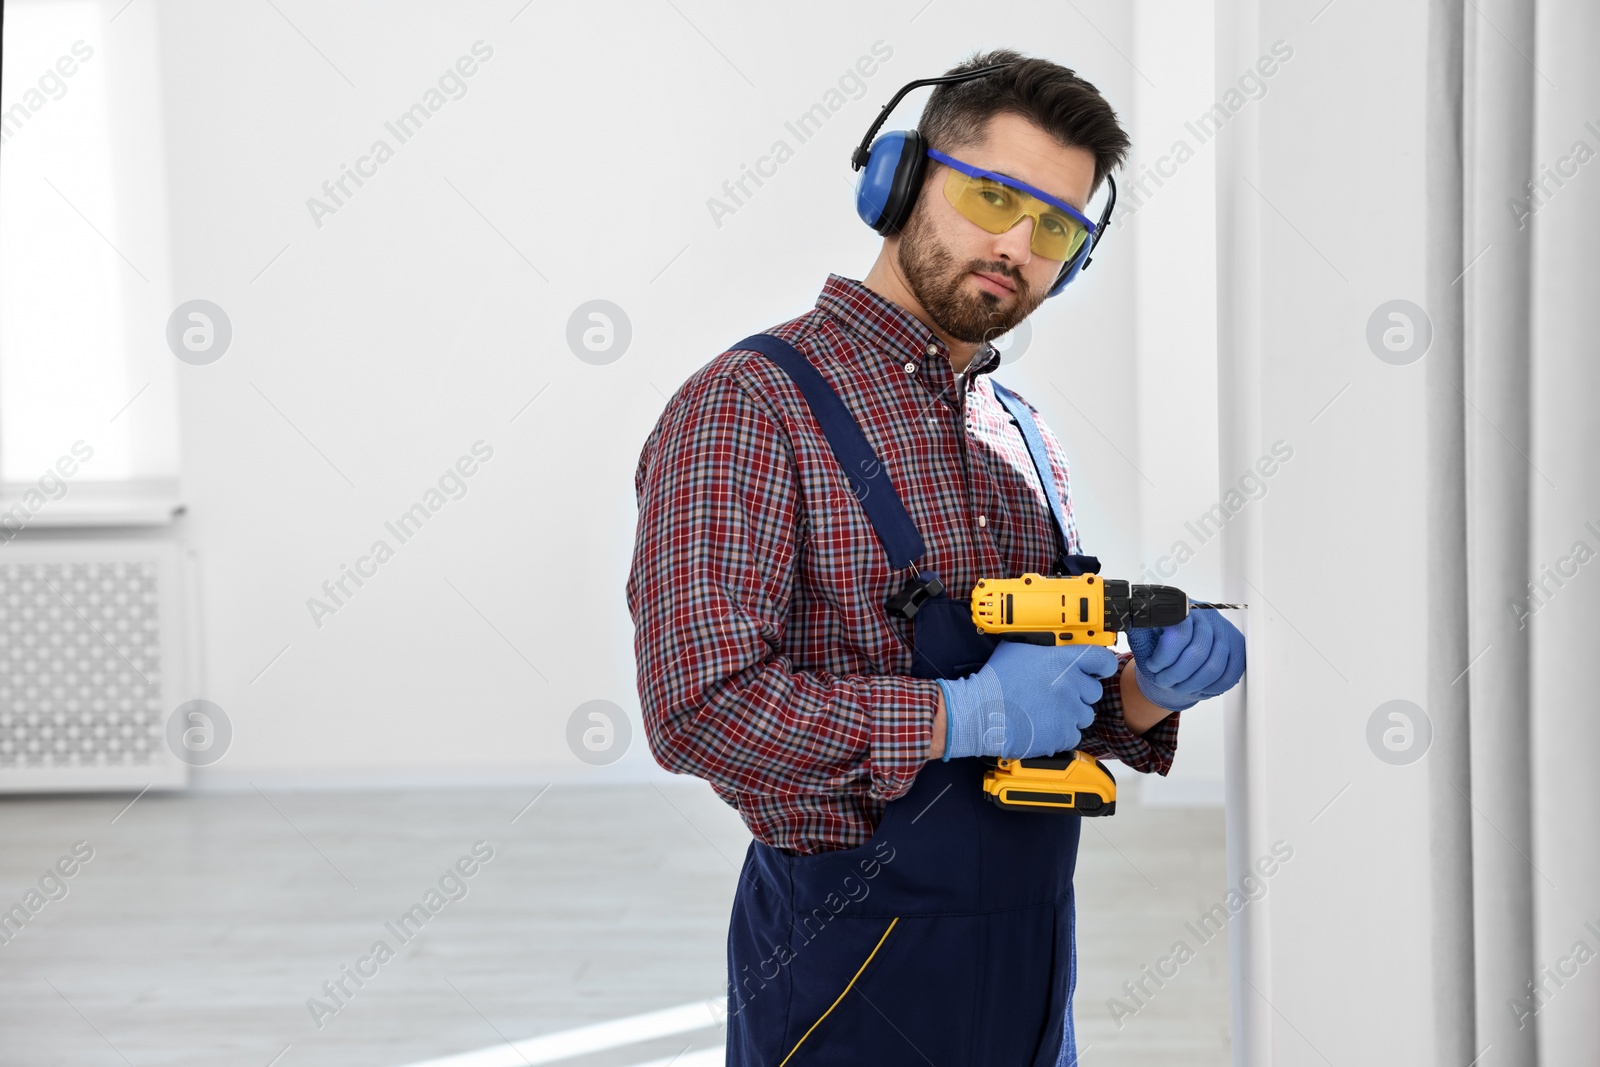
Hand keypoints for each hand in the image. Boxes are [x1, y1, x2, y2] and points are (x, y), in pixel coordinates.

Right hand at [936, 641, 1119, 760]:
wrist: (979, 713)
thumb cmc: (994, 682)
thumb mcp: (1016, 650)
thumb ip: (1041, 646)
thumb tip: (1050, 644)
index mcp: (1062, 661)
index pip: (1102, 659)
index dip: (1101, 665)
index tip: (1096, 670)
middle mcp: (1070, 685)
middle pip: (1093, 691)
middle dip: (1079, 693)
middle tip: (1057, 694)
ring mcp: (1068, 712)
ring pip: (1084, 715)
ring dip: (1070, 714)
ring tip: (1046, 712)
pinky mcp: (1062, 735)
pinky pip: (1073, 735)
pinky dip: (1061, 733)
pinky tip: (1042, 726)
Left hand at [1125, 606, 1244, 711]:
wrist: (1178, 650)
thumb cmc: (1159, 642)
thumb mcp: (1142, 633)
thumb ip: (1135, 625)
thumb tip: (1126, 618)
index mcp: (1183, 607)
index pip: (1180, 634)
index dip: (1165, 657)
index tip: (1155, 666)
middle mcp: (1207, 616)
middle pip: (1198, 653)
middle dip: (1176, 674)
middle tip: (1164, 681)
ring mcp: (1224, 631)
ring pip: (1214, 667)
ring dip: (1192, 683)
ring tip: (1178, 686)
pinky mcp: (1237, 647)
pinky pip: (1230, 673)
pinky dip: (1212, 686)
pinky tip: (1198, 687)